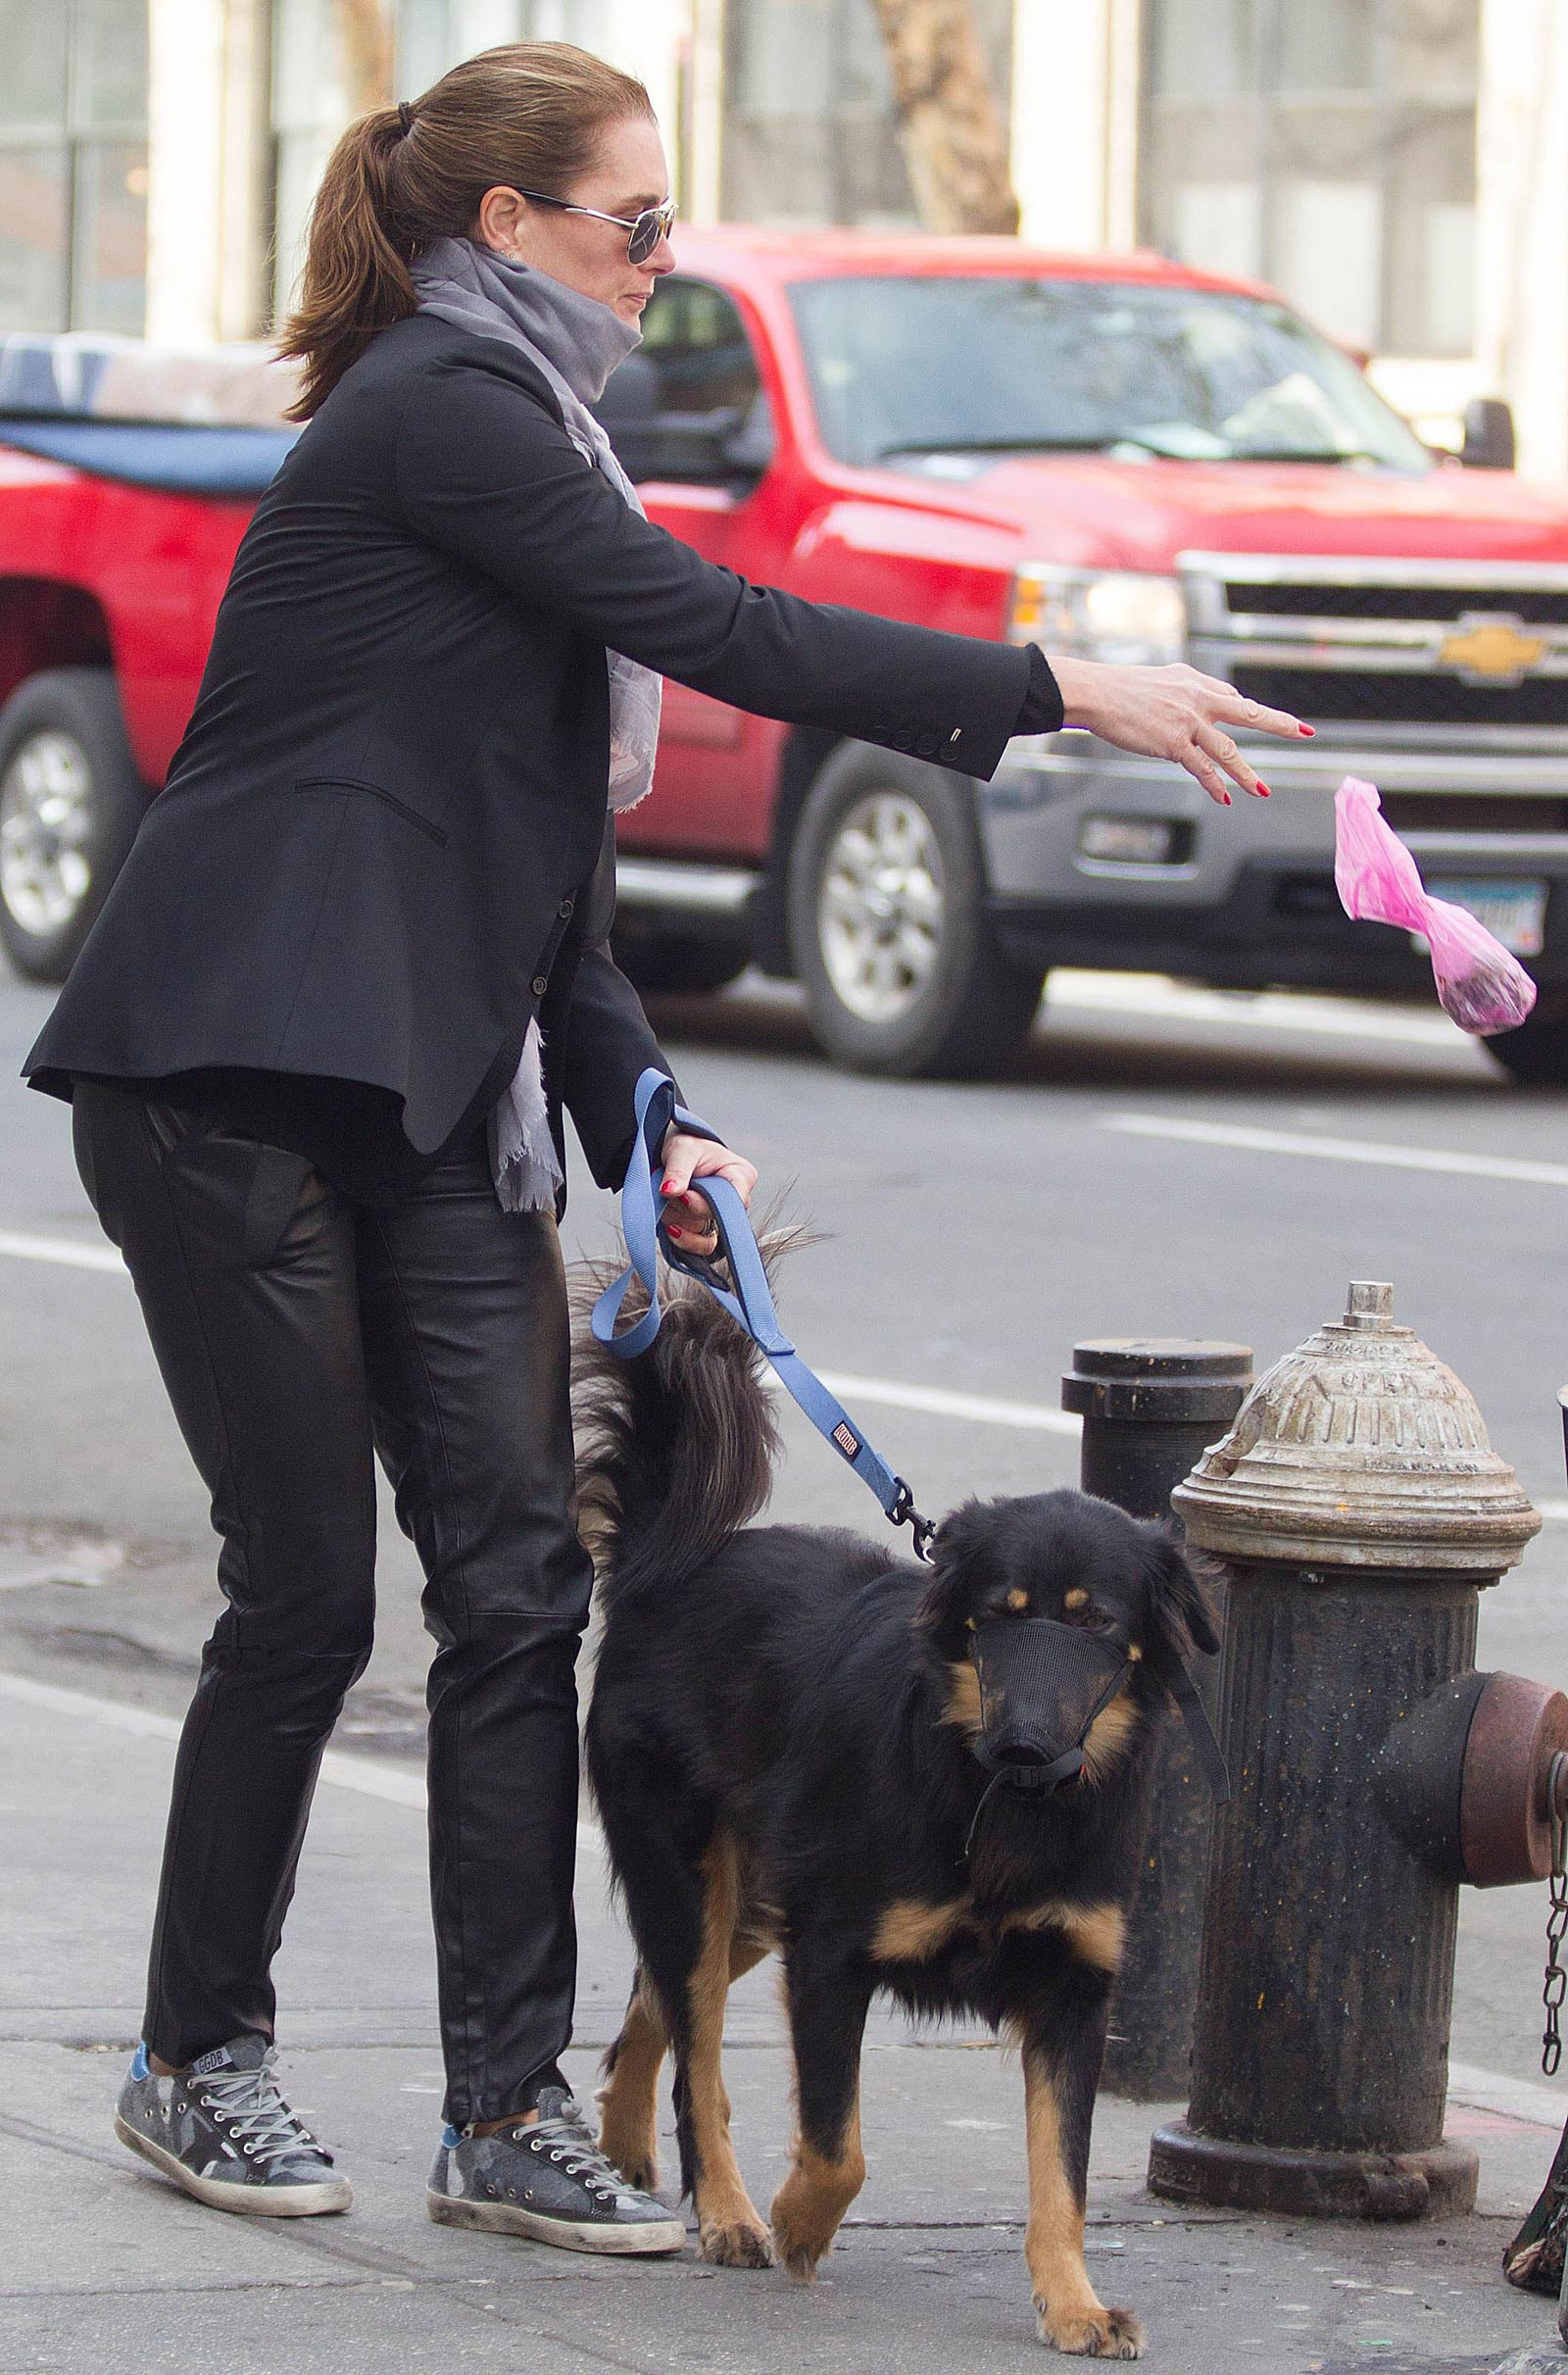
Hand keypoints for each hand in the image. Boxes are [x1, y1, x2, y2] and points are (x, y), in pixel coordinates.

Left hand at [659, 1129, 757, 1258]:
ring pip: (704, 1234)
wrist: (675, 1157)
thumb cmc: (686, 1148)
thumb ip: (677, 1169)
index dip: (704, 1203)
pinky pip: (700, 1247)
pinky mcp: (708, 1231)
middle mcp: (736, 1201)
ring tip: (667, 1198)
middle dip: (685, 1207)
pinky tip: (669, 1226)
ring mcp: (722, 1218)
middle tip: (670, 1189)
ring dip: (678, 1220)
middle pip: (715, 1219)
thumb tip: (669, 1191)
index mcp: (741, 1176)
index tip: (682, 1195)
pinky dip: (680, 1238)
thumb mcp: (681, 1149)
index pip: (733, 1201)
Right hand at [1047, 654, 1313, 804]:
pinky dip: (1215, 785)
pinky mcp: (1174, 743)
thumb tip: (1188, 713)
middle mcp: (1199, 698)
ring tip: (1263, 791)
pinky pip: (1202, 769)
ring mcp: (1189, 722)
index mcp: (1196, 681)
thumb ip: (1180, 693)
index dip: (1241, 713)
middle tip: (1305, 732)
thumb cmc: (1121, 689)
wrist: (1098, 693)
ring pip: (1228, 751)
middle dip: (1279, 724)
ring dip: (1246, 773)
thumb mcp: (1160, 681)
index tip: (1257, 720)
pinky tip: (1227, 797)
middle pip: (1248, 712)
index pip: (1229, 698)